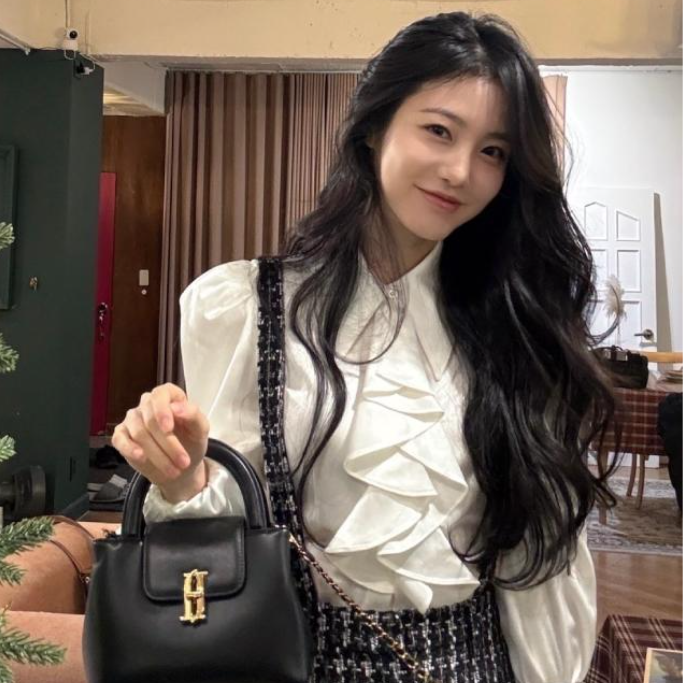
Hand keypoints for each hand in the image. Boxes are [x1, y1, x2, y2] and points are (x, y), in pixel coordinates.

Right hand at [112, 383, 209, 502]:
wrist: (181, 467)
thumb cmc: (191, 442)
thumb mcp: (200, 429)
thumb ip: (193, 414)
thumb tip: (176, 407)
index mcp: (169, 396)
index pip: (160, 394)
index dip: (162, 410)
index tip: (168, 428)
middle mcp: (148, 404)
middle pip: (150, 419)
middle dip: (168, 444)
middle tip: (183, 462)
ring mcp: (133, 419)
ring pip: (139, 433)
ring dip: (157, 454)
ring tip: (173, 470)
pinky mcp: (122, 435)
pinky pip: (120, 439)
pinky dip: (130, 449)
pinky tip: (141, 457)